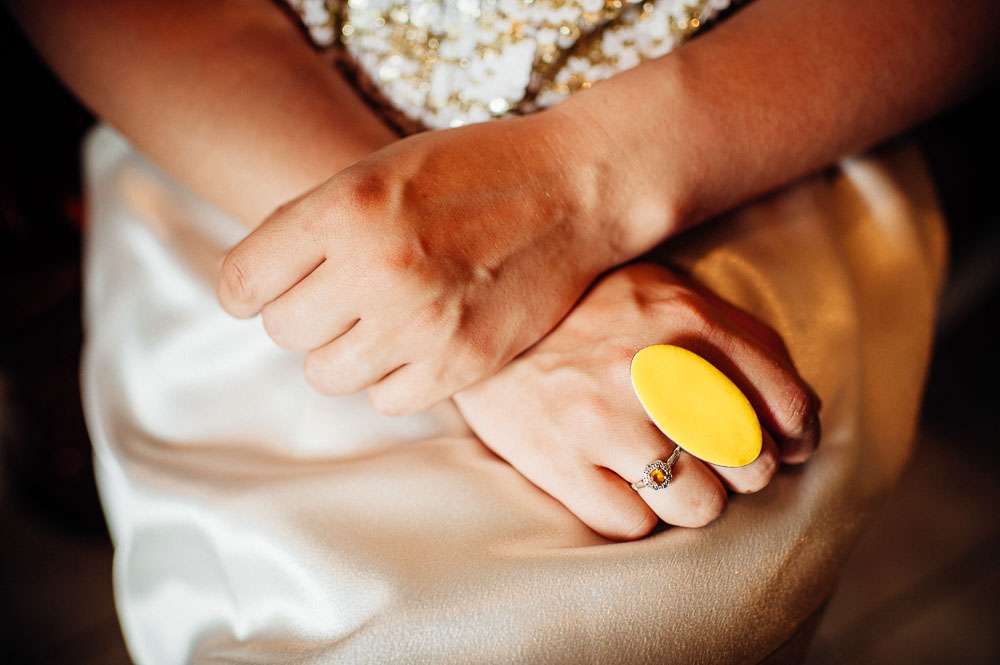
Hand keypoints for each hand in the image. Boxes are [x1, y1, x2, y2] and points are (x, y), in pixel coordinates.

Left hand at [217, 110, 635, 414]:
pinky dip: (393, 377)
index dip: (249, 290)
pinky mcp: (461, 363)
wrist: (572, 188)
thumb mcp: (379, 168)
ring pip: (327, 375)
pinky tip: (418, 341)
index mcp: (344, 207)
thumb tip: (254, 288)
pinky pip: (387, 399)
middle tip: (342, 295)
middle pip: (284, 331)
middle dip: (304, 314)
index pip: (242, 283)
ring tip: (380, 320)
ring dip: (344, 351)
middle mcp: (376, 267)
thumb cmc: (472, 170)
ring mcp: (421, 322)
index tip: (269, 289)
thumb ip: (313, 224)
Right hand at [453, 263, 819, 539]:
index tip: (783, 448)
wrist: (483, 322)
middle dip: (740, 471)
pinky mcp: (556, 461)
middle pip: (748, 462)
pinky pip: (632, 524)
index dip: (795, 439)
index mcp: (687, 320)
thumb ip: (739, 342)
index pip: (786, 405)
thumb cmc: (588, 313)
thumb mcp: (666, 295)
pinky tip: (616, 482)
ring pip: (697, 504)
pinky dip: (634, 514)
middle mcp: (650, 369)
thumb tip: (799, 425)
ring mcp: (600, 419)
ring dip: (691, 499)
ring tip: (665, 475)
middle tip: (710, 458)